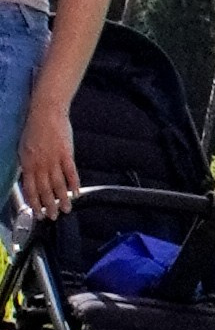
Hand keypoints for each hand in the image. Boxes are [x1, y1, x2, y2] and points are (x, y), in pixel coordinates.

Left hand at [16, 91, 79, 220]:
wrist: (46, 113)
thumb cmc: (33, 128)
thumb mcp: (23, 148)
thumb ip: (27, 165)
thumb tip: (29, 179)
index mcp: (28, 164)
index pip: (31, 189)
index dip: (35, 203)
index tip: (38, 213)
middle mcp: (40, 165)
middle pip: (45, 190)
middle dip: (49, 206)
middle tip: (53, 217)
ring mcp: (54, 160)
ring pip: (58, 185)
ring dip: (62, 199)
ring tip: (67, 209)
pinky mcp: (67, 154)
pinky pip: (70, 173)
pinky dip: (74, 184)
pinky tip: (76, 193)